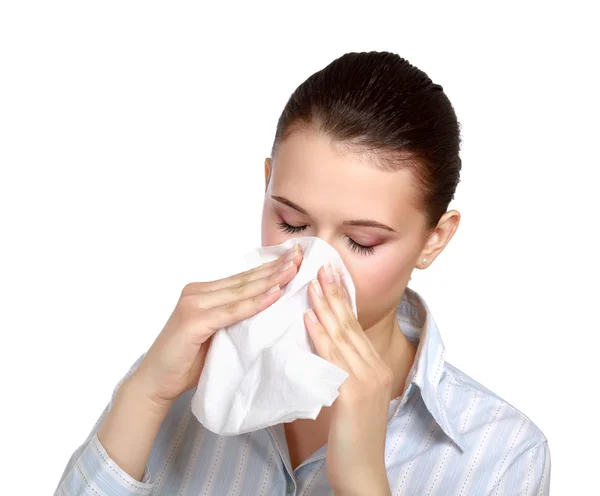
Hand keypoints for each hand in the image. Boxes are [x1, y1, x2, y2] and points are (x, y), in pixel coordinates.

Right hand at [133, 243, 302, 410]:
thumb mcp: (217, 335)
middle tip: (300, 255)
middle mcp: (197, 292)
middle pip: (245, 280)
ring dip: (270, 280)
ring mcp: (194, 304)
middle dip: (275, 268)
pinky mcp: (193, 320)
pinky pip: (232, 311)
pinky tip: (274, 295)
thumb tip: (267, 310)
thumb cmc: (186, 362)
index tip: (294, 258)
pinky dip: (255, 303)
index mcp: (203, 293)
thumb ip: (234, 319)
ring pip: (241, 291)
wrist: (155, 383)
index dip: (269, 268)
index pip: (243, 279)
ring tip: (294, 269)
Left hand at [303, 262, 392, 495]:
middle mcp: (375, 369)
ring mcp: (367, 381)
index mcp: (376, 368)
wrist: (362, 474)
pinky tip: (309, 318)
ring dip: (325, 306)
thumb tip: (320, 347)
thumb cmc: (351, 439)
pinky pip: (333, 359)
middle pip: (350, 324)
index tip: (330, 276)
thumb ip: (341, 372)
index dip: (342, 299)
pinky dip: (320, 335)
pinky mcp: (353, 395)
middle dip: (334, 293)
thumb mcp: (349, 398)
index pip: (356, 326)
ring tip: (311, 282)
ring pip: (342, 336)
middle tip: (321, 267)